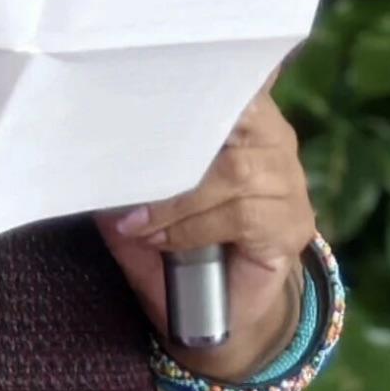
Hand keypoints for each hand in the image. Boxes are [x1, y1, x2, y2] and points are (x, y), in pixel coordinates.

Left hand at [99, 90, 317, 371]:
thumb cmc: (184, 244)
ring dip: (176, 200)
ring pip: (233, 172)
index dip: (208, 79)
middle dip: (179, 144)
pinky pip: (239, 214)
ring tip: (139, 223)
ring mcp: (288, 184)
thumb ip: (131, 174)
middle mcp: (275, 142)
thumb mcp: (143, 205)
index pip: (235, 82)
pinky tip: (165, 239)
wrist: (227, 313)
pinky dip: (193, 227)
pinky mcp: (291, 226)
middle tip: (130, 168)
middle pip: (237, 119)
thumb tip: (98, 150)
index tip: (164, 77)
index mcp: (246, 119)